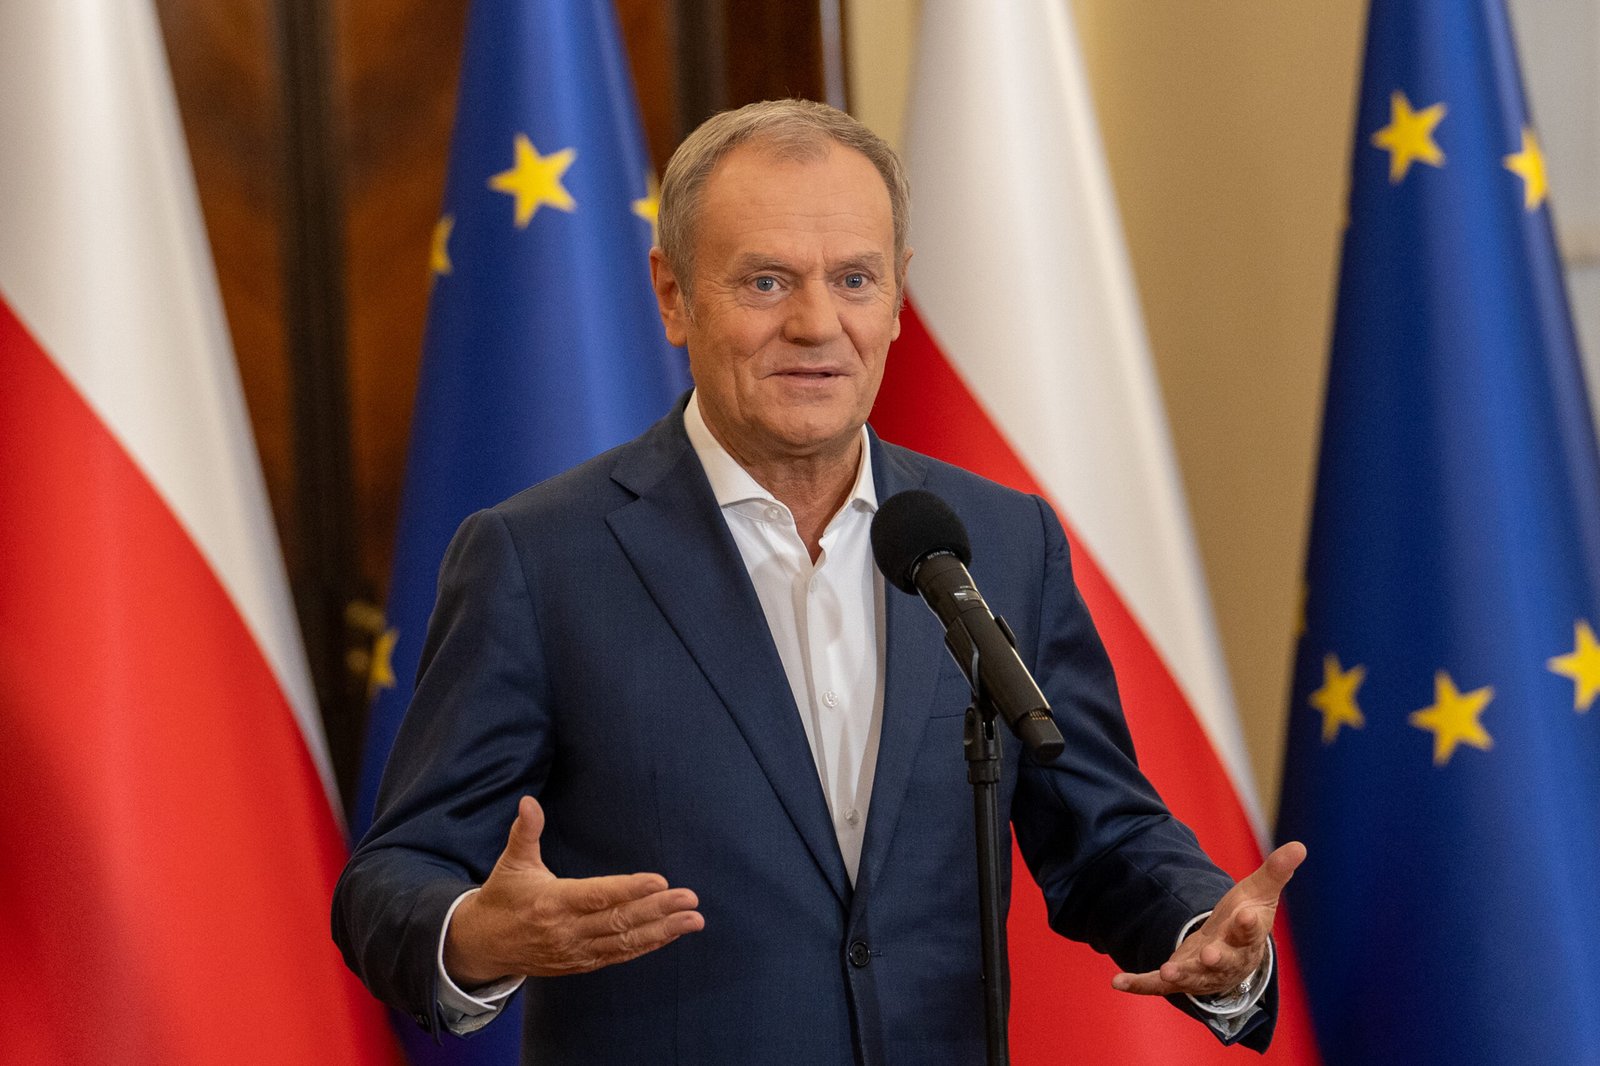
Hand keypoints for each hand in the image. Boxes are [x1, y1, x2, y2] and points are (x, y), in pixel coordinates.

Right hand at [443, 796, 704, 986]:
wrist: (483, 946)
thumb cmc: (503, 896)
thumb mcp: (511, 862)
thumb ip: (525, 832)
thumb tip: (528, 800)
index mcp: (552, 902)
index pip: (597, 896)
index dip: (629, 890)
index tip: (659, 881)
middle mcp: (567, 930)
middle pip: (619, 921)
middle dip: (658, 910)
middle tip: (690, 899)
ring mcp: (576, 951)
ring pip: (625, 942)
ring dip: (662, 931)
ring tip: (693, 920)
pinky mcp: (581, 963)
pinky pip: (619, 956)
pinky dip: (646, 946)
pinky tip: (670, 934)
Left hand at [1110, 841, 1305, 998]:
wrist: (1235, 959)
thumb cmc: (1246, 920)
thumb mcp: (1260, 892)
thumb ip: (1276, 871)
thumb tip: (1300, 845)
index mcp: (1246, 937)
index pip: (1250, 931)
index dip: (1249, 925)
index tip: (1247, 916)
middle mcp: (1225, 958)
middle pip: (1222, 960)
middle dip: (1215, 958)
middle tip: (1208, 954)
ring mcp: (1201, 971)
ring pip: (1192, 976)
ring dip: (1180, 973)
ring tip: (1168, 970)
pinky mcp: (1179, 978)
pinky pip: (1158, 985)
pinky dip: (1140, 984)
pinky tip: (1119, 982)